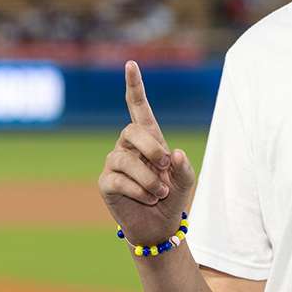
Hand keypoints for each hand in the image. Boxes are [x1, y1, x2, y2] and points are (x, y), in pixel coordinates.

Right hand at [98, 60, 195, 245]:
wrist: (159, 226)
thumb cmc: (172, 197)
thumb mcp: (186, 182)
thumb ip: (184, 167)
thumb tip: (174, 153)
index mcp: (148, 138)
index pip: (138, 107)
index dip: (134, 86)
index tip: (131, 64)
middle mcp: (127, 146)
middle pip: (131, 131)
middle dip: (151, 148)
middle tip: (165, 167)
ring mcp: (114, 163)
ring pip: (126, 161)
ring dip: (149, 179)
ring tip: (160, 193)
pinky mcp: (106, 182)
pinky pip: (119, 181)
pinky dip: (139, 191)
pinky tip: (148, 199)